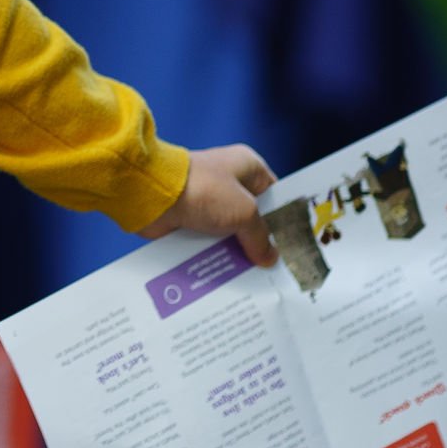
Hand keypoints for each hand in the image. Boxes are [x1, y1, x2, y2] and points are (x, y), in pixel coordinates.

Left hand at [140, 143, 280, 266]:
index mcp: (247, 167)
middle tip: (276, 270)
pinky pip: (208, 240)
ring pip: (230, 232)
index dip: (283, 219)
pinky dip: (215, 255)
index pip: (274, 194)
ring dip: (236, 252)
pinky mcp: (189, 218)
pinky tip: (227, 276)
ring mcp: (207, 201)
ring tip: (255, 280)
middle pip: (252, 217)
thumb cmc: (204, 191)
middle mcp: (228, 181)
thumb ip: (260, 237)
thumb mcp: (244, 213)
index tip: (294, 246)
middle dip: (260, 242)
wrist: (153, 194)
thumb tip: (269, 258)